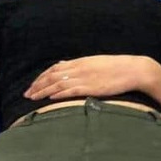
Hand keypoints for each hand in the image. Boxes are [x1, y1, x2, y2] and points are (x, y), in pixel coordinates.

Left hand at [24, 55, 156, 99]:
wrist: (133, 70)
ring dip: (43, 91)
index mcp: (80, 62)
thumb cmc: (117, 68)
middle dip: (38, 85)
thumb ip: (81, 66)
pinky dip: (58, 94)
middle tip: (27, 93)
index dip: (42, 77)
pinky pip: (71, 90)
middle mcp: (79, 68)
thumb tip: (65, 67)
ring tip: (33, 98)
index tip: (33, 85)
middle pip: (52, 76)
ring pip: (58, 84)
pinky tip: (50, 98)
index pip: (55, 68)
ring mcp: (85, 77)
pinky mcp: (91, 87)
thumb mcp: (96, 63)